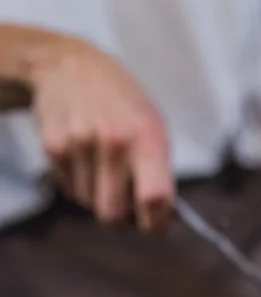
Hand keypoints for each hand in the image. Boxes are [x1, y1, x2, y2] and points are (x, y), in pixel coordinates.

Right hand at [28, 36, 172, 230]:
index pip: (154, 199)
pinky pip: (70, 190)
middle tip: (125, 199)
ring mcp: (80, 143)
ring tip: (101, 164)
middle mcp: (114, 141)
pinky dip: (78, 182)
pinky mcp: (54, 147)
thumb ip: (160, 173)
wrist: (70, 66)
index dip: (156, 223)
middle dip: (122, 216)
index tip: (156, 224)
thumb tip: (166, 219)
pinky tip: (83, 156)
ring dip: (98, 195)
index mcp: (147, 137)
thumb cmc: (123, 105)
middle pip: (114, 215)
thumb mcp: (153, 127)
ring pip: (89, 204)